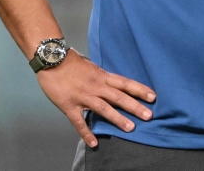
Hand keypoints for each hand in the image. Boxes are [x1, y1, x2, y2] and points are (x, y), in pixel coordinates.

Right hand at [37, 50, 155, 146]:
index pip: (125, 83)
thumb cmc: (70, 61)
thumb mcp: (90, 65)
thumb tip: (111, 82)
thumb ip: (101, 76)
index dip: (139, 89)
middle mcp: (96, 86)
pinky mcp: (69, 105)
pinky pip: (79, 122)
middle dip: (134, 106)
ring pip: (104, 108)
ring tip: (131, 128)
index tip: (153, 96)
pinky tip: (94, 143)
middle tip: (149, 115)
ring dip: (118, 119)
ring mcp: (83, 96)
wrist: (51, 59)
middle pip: (119, 96)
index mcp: (102, 76)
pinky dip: (86, 133)